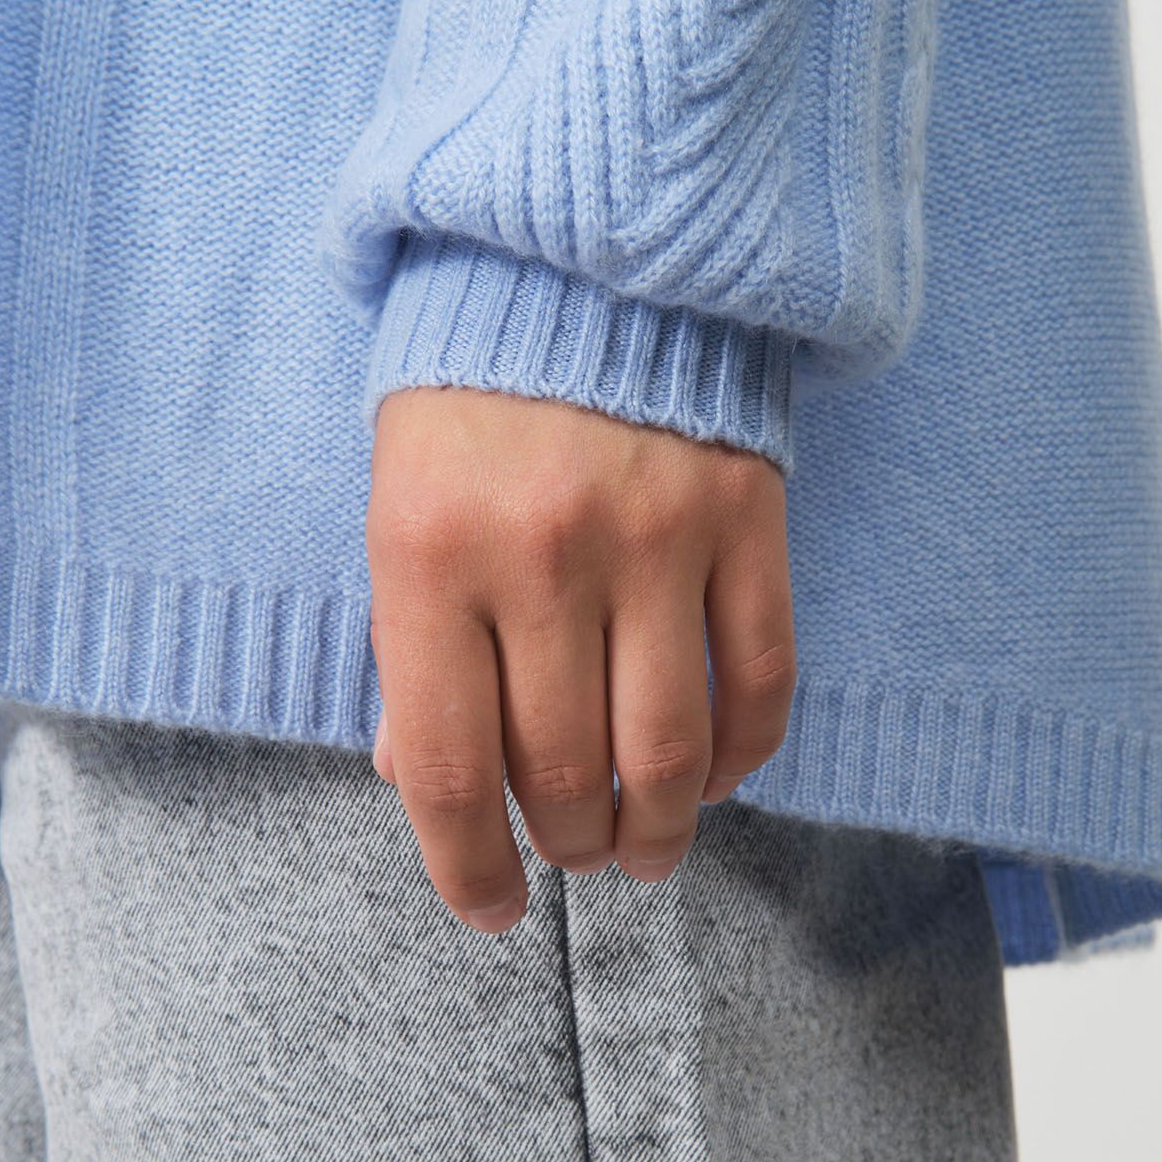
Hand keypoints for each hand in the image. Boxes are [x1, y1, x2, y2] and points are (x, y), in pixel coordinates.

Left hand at [366, 386, 794, 931]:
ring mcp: (655, 536)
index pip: (448, 768)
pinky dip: (743, 754)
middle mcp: (541, 555)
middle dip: (565, 844)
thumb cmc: (465, 397)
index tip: (488, 908)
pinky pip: (760, 677)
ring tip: (642, 850)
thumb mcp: (400, 508)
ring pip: (668, 750)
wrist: (575, 252)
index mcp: (429, 556)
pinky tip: (716, 777)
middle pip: (564, 773)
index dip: (467, 868)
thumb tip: (416, 776)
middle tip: (570, 853)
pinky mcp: (745, 515)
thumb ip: (410, 646)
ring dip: (657, 830)